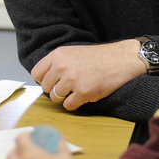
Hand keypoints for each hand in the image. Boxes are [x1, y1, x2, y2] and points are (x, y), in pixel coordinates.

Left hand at [31, 40, 146, 110]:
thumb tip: (44, 79)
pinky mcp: (83, 92)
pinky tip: (83, 95)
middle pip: (45, 87)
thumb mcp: (73, 52)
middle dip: (55, 90)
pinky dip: (74, 104)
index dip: (43, 80)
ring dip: (64, 97)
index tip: (51, 82)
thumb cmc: (99, 57)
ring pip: (55, 98)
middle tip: (68, 87)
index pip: (36, 73)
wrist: (122, 59)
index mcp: (58, 55)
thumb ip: (58, 63)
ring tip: (76, 90)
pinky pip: (68, 106)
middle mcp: (62, 66)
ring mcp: (72, 80)